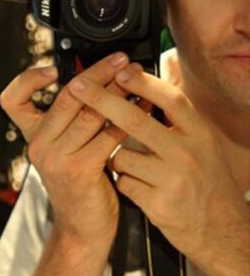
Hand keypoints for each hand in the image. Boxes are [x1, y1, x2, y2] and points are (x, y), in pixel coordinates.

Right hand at [0, 52, 130, 245]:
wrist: (83, 228)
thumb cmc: (81, 185)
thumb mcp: (66, 148)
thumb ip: (72, 119)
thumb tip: (97, 78)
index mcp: (33, 135)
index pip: (12, 100)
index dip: (28, 80)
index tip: (54, 69)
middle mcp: (39, 144)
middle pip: (67, 96)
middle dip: (98, 72)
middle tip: (121, 60)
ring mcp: (57, 158)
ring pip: (90, 113)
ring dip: (119, 92)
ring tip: (138, 81)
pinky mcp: (79, 170)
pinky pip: (107, 136)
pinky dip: (128, 121)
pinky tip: (144, 112)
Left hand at [68, 63, 249, 274]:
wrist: (222, 229)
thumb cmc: (206, 181)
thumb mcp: (202, 143)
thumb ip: (175, 118)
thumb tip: (142, 81)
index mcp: (199, 134)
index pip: (170, 100)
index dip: (142, 82)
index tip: (118, 70)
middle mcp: (187, 154)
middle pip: (135, 121)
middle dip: (101, 100)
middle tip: (78, 86)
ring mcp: (172, 180)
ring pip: (121, 156)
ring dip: (114, 157)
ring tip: (132, 165)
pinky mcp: (158, 203)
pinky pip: (123, 182)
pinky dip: (123, 181)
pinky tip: (139, 186)